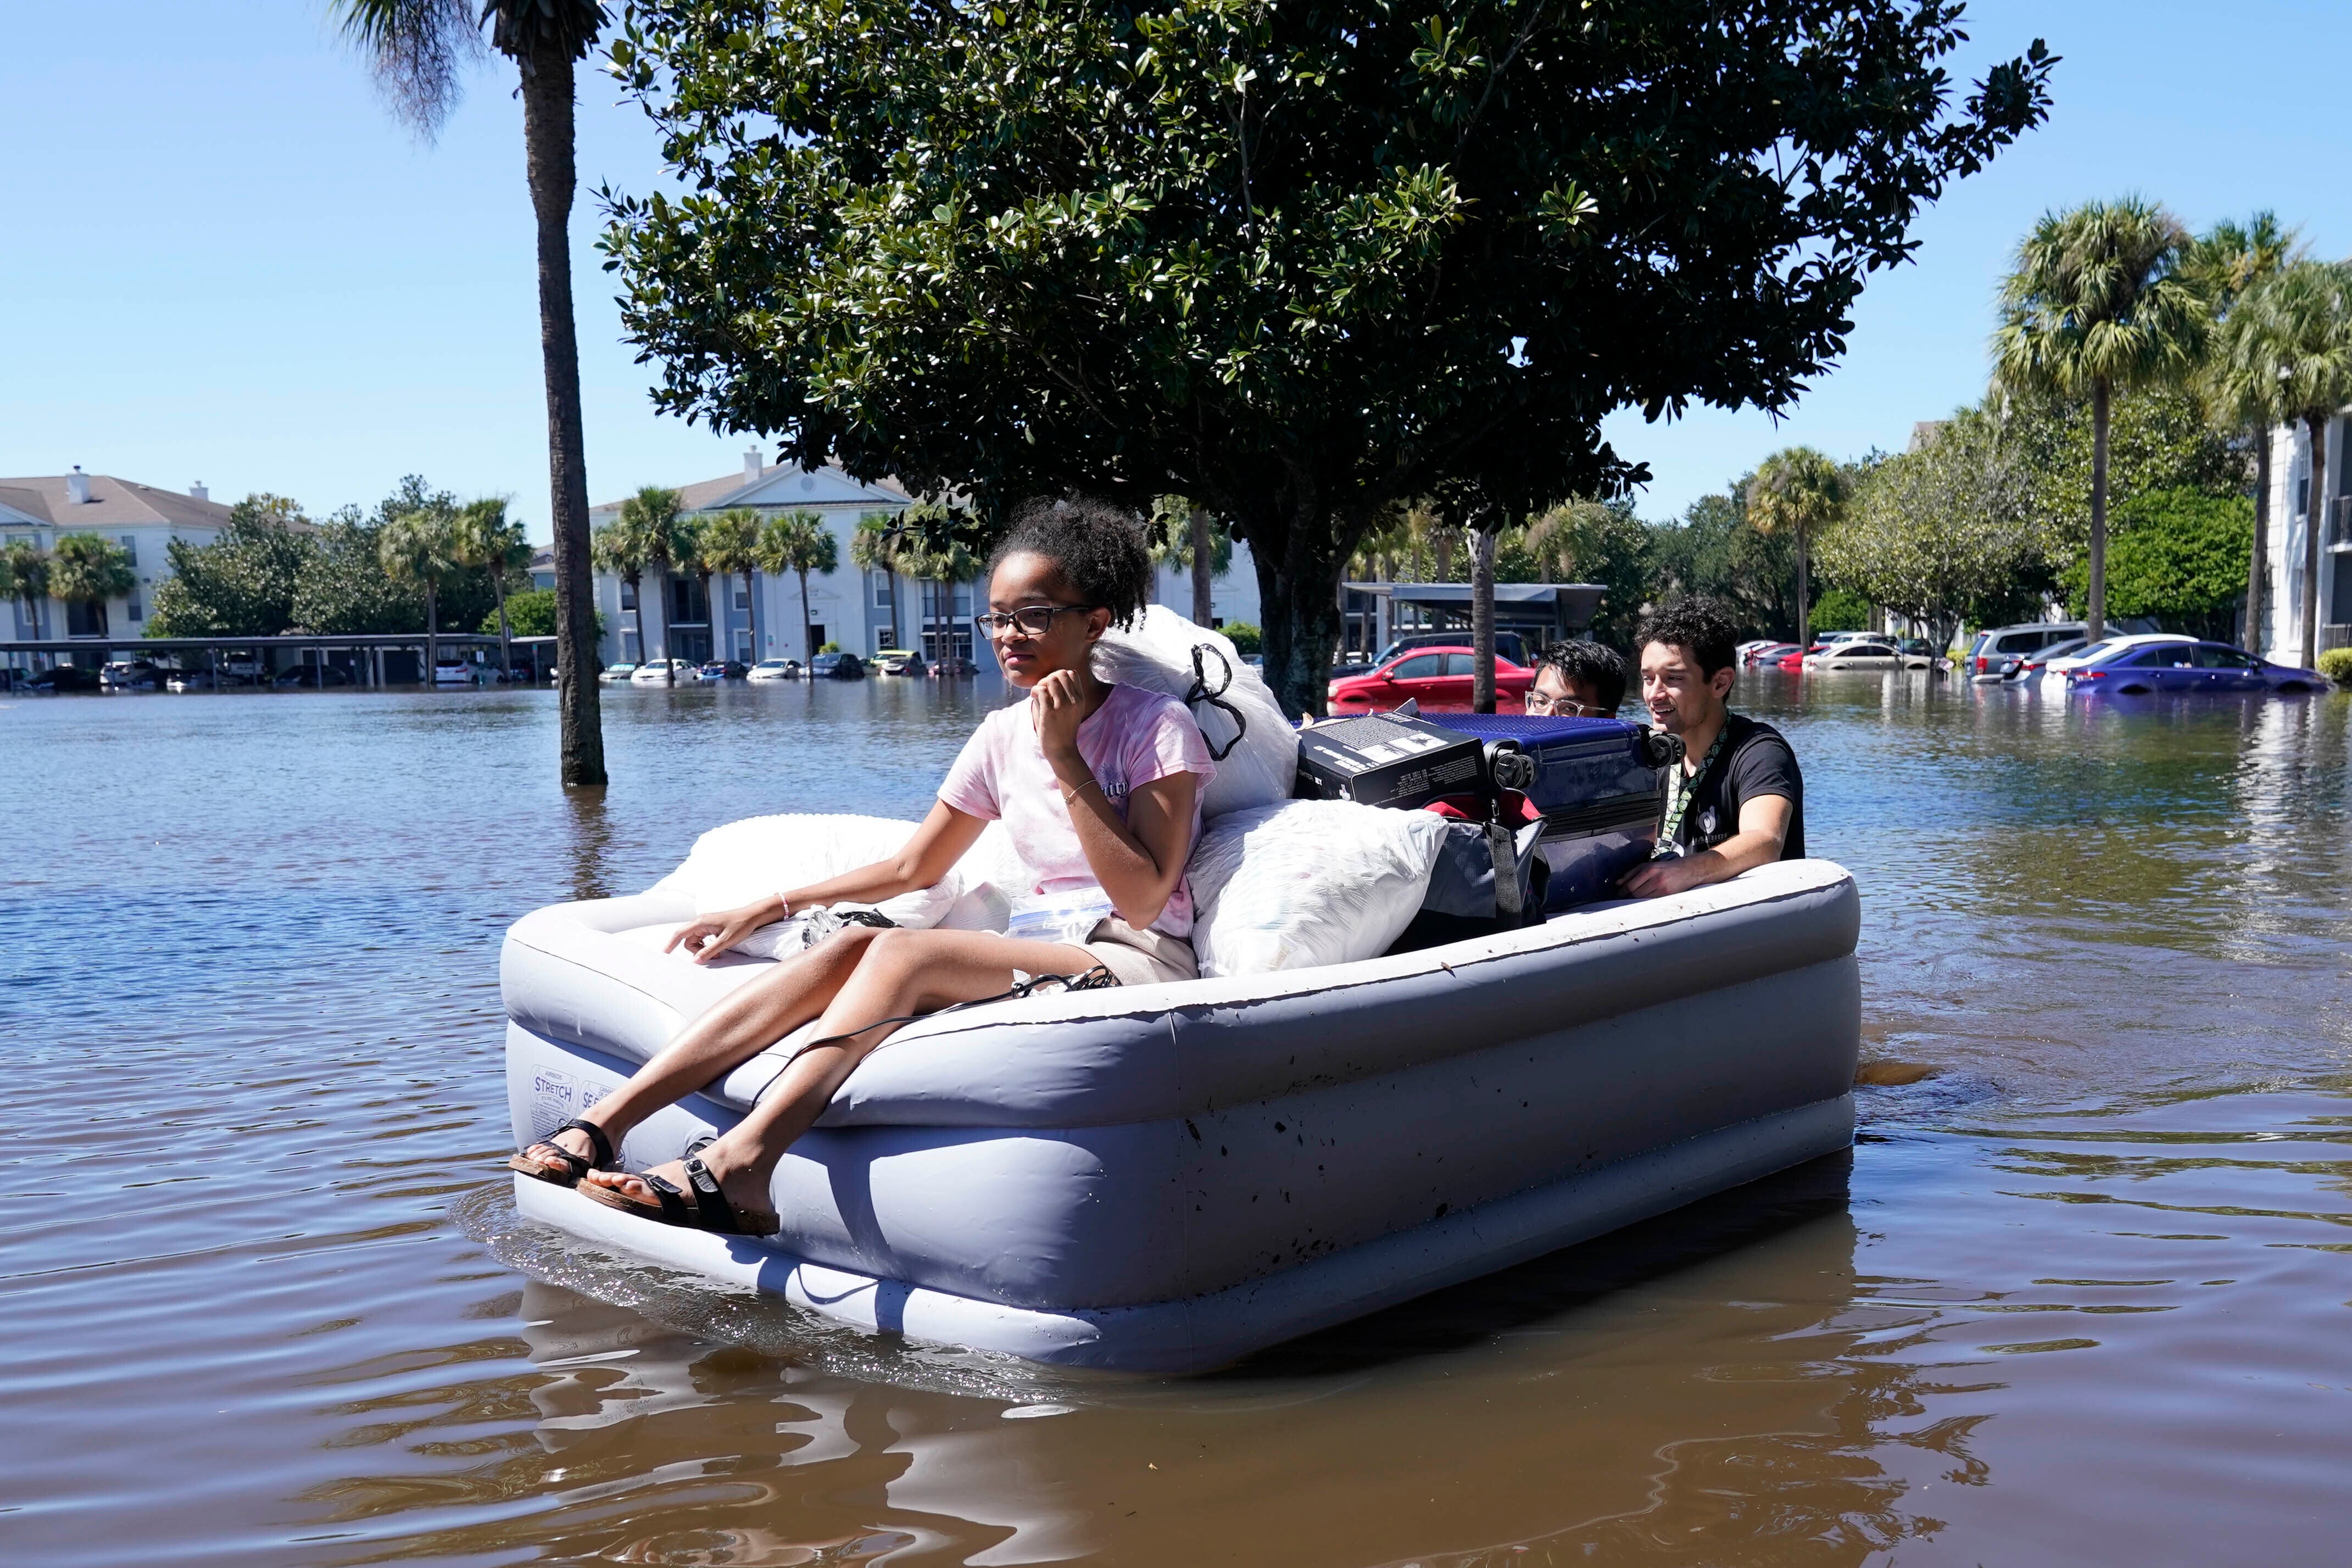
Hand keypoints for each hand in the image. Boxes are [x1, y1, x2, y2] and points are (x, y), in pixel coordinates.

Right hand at [665, 896, 785, 964]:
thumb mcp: (725, 941)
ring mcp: (706, 924)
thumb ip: (709, 951)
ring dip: (703, 950)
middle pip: (688, 940)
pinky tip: (717, 949)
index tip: (664, 954)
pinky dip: (707, 946)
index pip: (680, 933)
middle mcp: (701, 921)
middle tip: (713, 957)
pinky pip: (702, 939)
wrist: (753, 916)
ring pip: (695, 941)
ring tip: (717, 954)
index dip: (670, 944)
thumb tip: (696, 961)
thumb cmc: (741, 925)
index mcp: (701, 922)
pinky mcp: (711, 926)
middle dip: (696, 951)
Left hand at [1029, 668, 1088, 762]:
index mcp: (1080, 699)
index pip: (1072, 673)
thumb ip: (1066, 694)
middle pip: (1060, 673)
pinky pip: (1041, 690)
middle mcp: (1074, 700)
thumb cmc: (1063, 729)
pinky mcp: (1050, 712)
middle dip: (1049, 678)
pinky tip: (1034, 697)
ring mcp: (1062, 706)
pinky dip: (1035, 691)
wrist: (1062, 749)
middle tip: (1044, 690)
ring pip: (1050, 680)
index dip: (1060, 676)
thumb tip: (1050, 677)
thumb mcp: (1072, 710)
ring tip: (1038, 695)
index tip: (1053, 687)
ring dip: (1041, 684)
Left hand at [1619, 853, 1712, 899]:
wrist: (1688, 870)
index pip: (1630, 885)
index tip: (1617, 894)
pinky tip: (1642, 901)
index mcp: (1649, 870)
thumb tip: (1618, 883)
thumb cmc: (1667, 868)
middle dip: (1626, 898)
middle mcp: (1656, 879)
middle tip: (1621, 899)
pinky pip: (1651, 902)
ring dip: (1634, 901)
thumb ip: (1631, 873)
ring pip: (1642, 900)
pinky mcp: (1667, 896)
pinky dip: (1644, 903)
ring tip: (1630, 901)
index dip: (1621, 892)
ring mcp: (1662, 889)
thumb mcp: (1648, 865)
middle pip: (1635, 894)